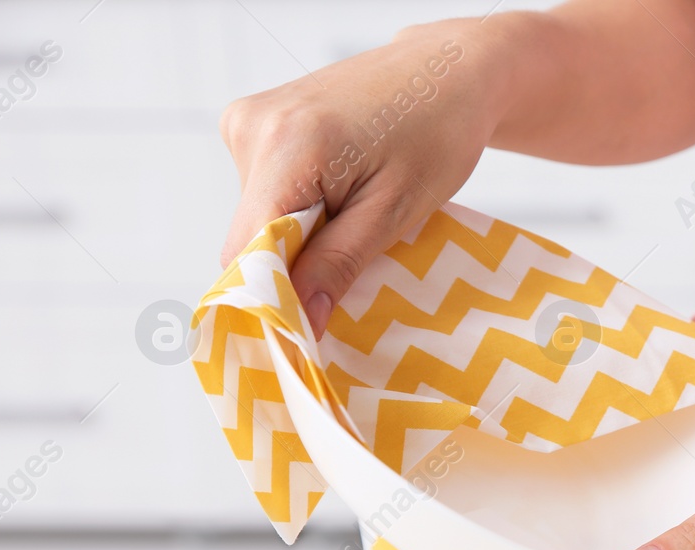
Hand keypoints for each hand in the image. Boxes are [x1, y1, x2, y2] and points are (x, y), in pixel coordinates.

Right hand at [218, 19, 504, 337]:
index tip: (306, 334)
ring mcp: (248, 121)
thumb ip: (340, 263)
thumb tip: (302, 319)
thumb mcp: (396, 210)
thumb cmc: (437, 132)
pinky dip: (300, 211)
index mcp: (287, 146)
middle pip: (249, 237)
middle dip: (292, 270)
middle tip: (348, 281)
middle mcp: (252, 127)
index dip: (273, 297)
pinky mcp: (255, 123)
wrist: (446, 70)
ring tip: (357, 218)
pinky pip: (265, 193)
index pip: (249, 249)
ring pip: (257, 218)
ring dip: (300, 239)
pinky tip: (343, 195)